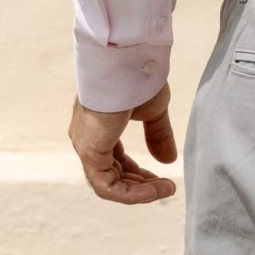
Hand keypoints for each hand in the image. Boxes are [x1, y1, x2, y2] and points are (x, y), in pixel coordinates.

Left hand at [68, 81, 178, 203]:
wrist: (128, 62)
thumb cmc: (138, 77)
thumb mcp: (153, 110)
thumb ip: (158, 135)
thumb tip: (168, 161)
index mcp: (99, 127)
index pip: (115, 160)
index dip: (138, 173)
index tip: (162, 178)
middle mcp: (87, 139)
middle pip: (113, 174)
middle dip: (141, 184)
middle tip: (166, 187)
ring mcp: (86, 147)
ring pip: (110, 185)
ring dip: (139, 192)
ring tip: (165, 189)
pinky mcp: (90, 153)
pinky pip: (108, 186)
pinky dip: (132, 193)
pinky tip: (155, 190)